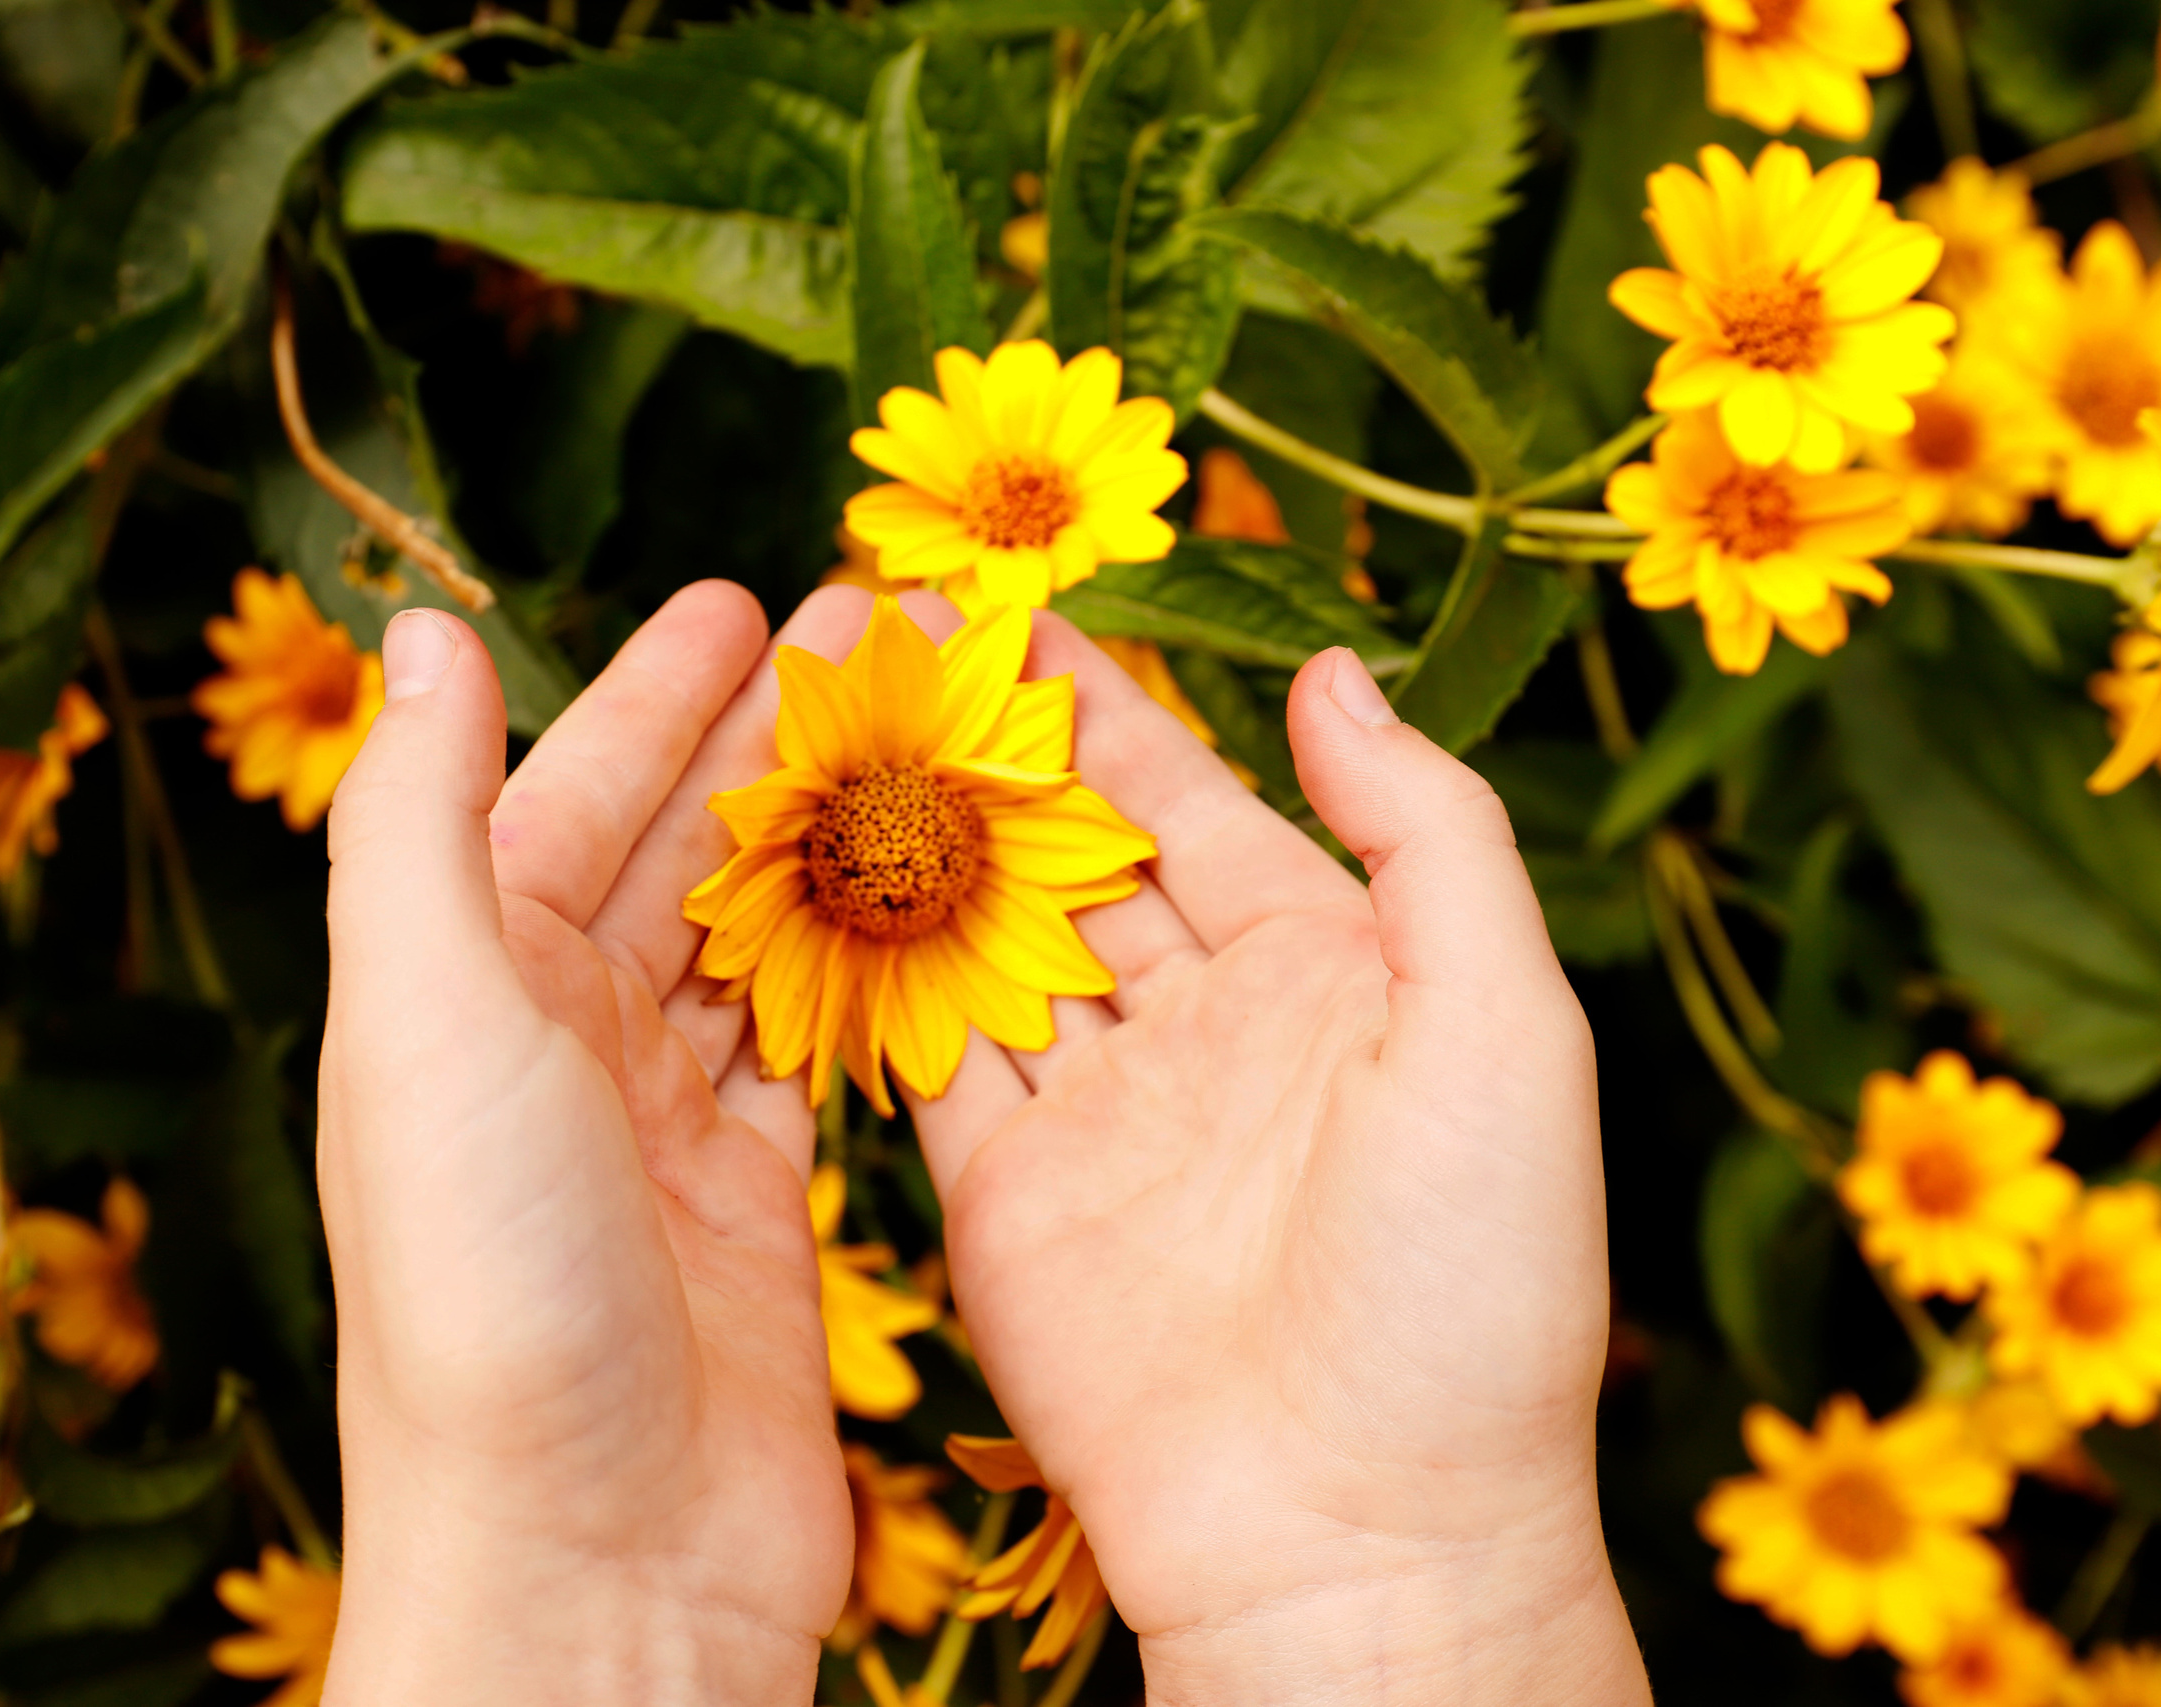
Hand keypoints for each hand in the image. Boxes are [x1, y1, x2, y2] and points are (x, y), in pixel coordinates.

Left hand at [318, 585, 882, 1700]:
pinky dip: (872, 978)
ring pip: (756, 946)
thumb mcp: (429, 1024)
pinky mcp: (760, 1214)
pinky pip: (823, 1057)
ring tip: (923, 749)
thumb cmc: (490, 1289)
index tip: (746, 601)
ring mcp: (664, 1135)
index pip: (563, 797)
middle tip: (876, 647)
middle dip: (762, 748)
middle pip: (672, 857)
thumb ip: (416, 823)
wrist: (591, 1563)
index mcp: (465, 991)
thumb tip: (423, 634)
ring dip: (825, 846)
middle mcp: (558, 1051)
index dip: (651, 695)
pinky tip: (932, 908)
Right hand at [890, 605, 1647, 1702]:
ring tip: (814, 729)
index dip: (1103, 708)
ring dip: (910, 840)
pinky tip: (805, 878)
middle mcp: (1202, 1027)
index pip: (1191, 802)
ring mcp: (1096, 1114)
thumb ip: (1426, 838)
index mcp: (1327, 971)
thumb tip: (1330, 673)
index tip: (1009, 610)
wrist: (1361, 1534)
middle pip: (1071, 856)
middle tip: (873, 644)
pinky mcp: (1005, 1197)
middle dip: (981, 754)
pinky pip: (924, 1058)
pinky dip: (867, 972)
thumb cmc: (1471, 1287)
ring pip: (983, 938)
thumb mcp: (1508, 1029)